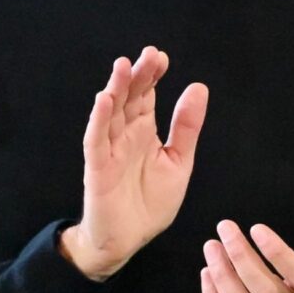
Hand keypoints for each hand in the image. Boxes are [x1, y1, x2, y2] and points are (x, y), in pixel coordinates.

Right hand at [59, 47, 207, 279]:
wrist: (129, 238)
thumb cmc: (150, 201)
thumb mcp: (178, 161)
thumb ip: (187, 127)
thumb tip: (198, 87)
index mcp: (145, 132)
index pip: (147, 97)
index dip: (153, 76)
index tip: (162, 57)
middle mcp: (125, 135)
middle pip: (130, 99)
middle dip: (138, 76)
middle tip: (149, 54)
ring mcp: (109, 150)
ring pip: (110, 113)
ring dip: (116, 89)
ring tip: (123, 66)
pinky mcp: (97, 168)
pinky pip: (96, 141)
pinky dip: (99, 120)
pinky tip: (104, 100)